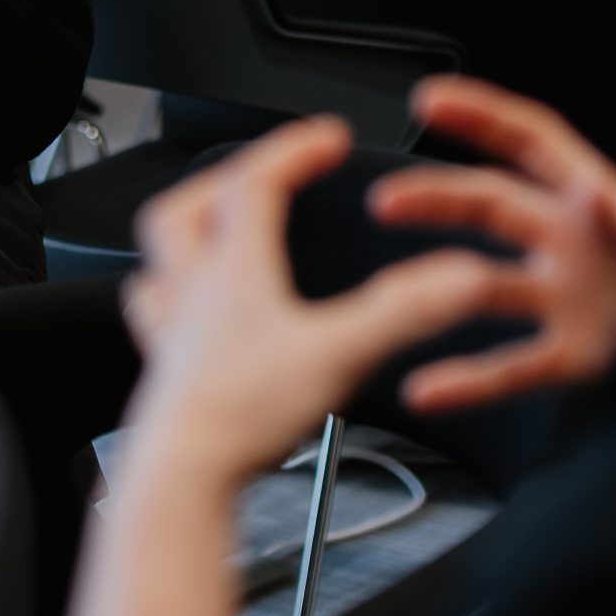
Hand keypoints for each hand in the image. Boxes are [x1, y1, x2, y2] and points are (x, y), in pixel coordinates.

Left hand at [119, 119, 502, 484]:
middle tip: (258, 177)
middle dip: (224, 182)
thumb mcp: (339, 353)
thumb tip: (459, 275)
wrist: (182, 476)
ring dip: (186, 237)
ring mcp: (174, 333)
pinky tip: (192, 321)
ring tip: (212, 234)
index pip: (253, 182)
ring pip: (160, 263)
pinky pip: (157, 321)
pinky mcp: (166, 374)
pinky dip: (173, 305)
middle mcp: (193, 292)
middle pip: (185, 210)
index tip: (326, 138)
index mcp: (233, 271)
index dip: (292, 151)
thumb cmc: (242, 415)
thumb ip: (402, 312)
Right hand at [367, 75, 615, 413]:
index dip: (483, 115)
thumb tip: (593, 193)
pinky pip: (513, 366)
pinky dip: (469, 380)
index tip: (433, 100)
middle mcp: (579, 244)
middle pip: (494, 204)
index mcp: (610, 204)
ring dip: (437, 281)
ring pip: (485, 281)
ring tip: (392, 294)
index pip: (534, 143)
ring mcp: (572, 300)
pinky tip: (431, 387)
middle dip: (438, 195)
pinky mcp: (580, 358)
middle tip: (389, 198)